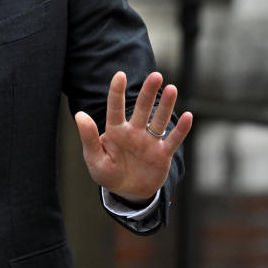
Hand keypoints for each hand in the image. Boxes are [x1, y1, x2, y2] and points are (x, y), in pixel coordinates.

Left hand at [74, 71, 192, 202]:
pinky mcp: (162, 155)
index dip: (117, 91)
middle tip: (155, 76)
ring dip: (165, 106)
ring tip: (172, 89)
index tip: (120, 75)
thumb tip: (79, 114)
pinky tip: (188, 116)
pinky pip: (172, 140)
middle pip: (142, 108)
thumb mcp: (94, 159)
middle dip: (148, 92)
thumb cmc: (107, 173)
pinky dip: (180, 130)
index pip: (115, 108)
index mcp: (115, 131)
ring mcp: (149, 142)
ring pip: (159, 120)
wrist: (127, 192)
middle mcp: (133, 132)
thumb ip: (88, 138)